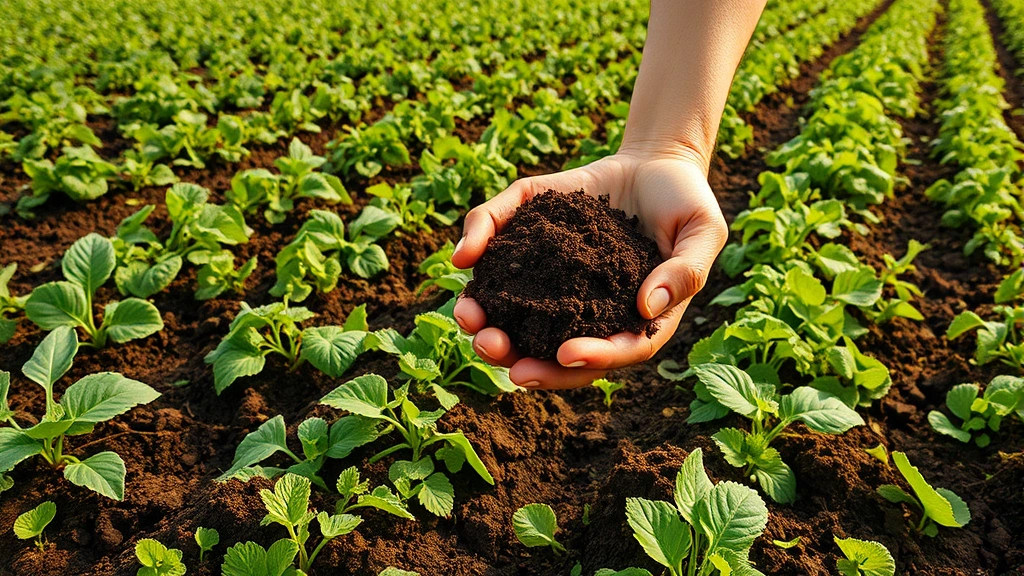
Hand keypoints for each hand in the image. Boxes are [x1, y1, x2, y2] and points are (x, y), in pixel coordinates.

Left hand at [452, 145, 727, 389]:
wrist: (655, 164)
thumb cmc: (686, 204)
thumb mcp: (702, 231)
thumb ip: (686, 270)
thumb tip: (646, 307)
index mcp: (633, 321)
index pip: (611, 353)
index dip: (588, 360)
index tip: (563, 354)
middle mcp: (590, 313)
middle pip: (555, 352)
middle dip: (521, 356)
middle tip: (491, 348)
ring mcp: (559, 285)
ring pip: (520, 320)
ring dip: (488, 324)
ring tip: (467, 317)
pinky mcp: (537, 250)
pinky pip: (505, 262)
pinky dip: (482, 259)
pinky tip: (464, 258)